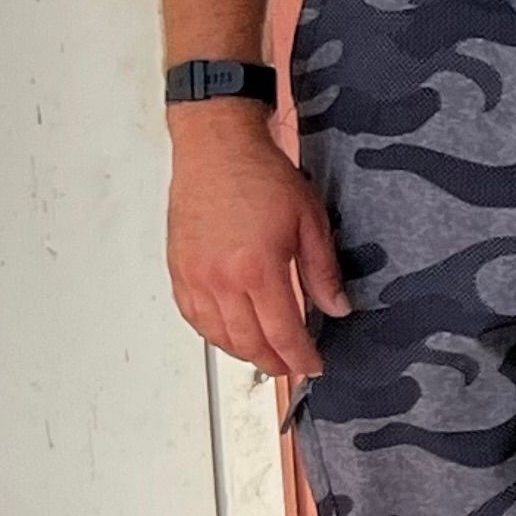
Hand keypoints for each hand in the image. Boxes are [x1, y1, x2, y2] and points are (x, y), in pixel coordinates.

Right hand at [168, 109, 345, 381]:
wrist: (216, 148)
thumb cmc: (261, 176)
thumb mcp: (309, 221)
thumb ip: (322, 271)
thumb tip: (338, 308)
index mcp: (256, 270)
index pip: (282, 332)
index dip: (300, 356)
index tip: (314, 366)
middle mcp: (219, 280)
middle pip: (248, 342)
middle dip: (274, 361)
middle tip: (292, 366)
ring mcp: (193, 277)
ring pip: (217, 335)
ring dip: (243, 352)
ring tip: (266, 355)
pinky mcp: (178, 269)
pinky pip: (193, 316)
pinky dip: (213, 333)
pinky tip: (230, 334)